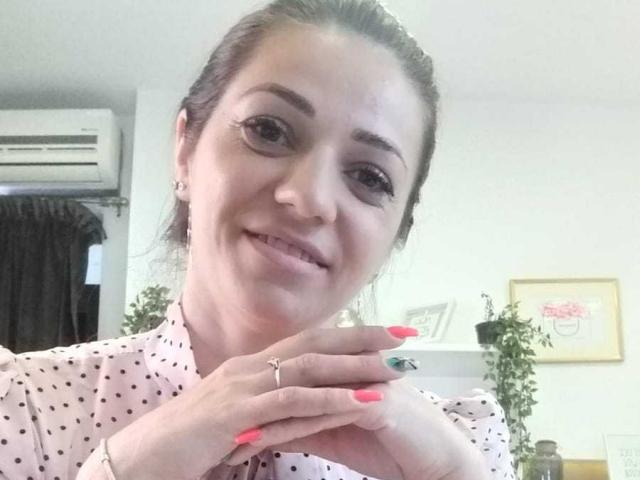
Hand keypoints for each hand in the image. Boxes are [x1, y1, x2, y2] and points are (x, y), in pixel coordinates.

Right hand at [97, 325, 410, 479]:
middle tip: (406, 337)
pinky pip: (293, 401)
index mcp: (253, 366)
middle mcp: (251, 366)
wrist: (141, 457)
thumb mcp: (235, 417)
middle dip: (364, 338)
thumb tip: (298, 405)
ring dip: (357, 367)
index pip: (310, 343)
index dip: (349, 335)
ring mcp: (244, 385)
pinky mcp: (238, 410)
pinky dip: (332, 400)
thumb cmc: (190, 441)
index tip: (387, 334)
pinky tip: (362, 401)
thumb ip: (266, 407)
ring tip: (396, 368)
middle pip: (318, 345)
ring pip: (311, 368)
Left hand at [225, 378, 489, 479]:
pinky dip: (290, 429)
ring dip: (263, 415)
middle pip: (291, 378)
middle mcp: (349, 368)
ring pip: (303, 395)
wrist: (435, 460)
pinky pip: (324, 414)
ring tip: (227, 435)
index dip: (256, 394)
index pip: (291, 375)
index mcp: (341, 369)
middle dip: (251, 401)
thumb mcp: (338, 432)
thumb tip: (269, 427)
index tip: (222, 414)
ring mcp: (362, 381)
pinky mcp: (375, 403)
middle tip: (213, 421)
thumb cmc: (389, 444)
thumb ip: (307, 421)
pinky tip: (263, 442)